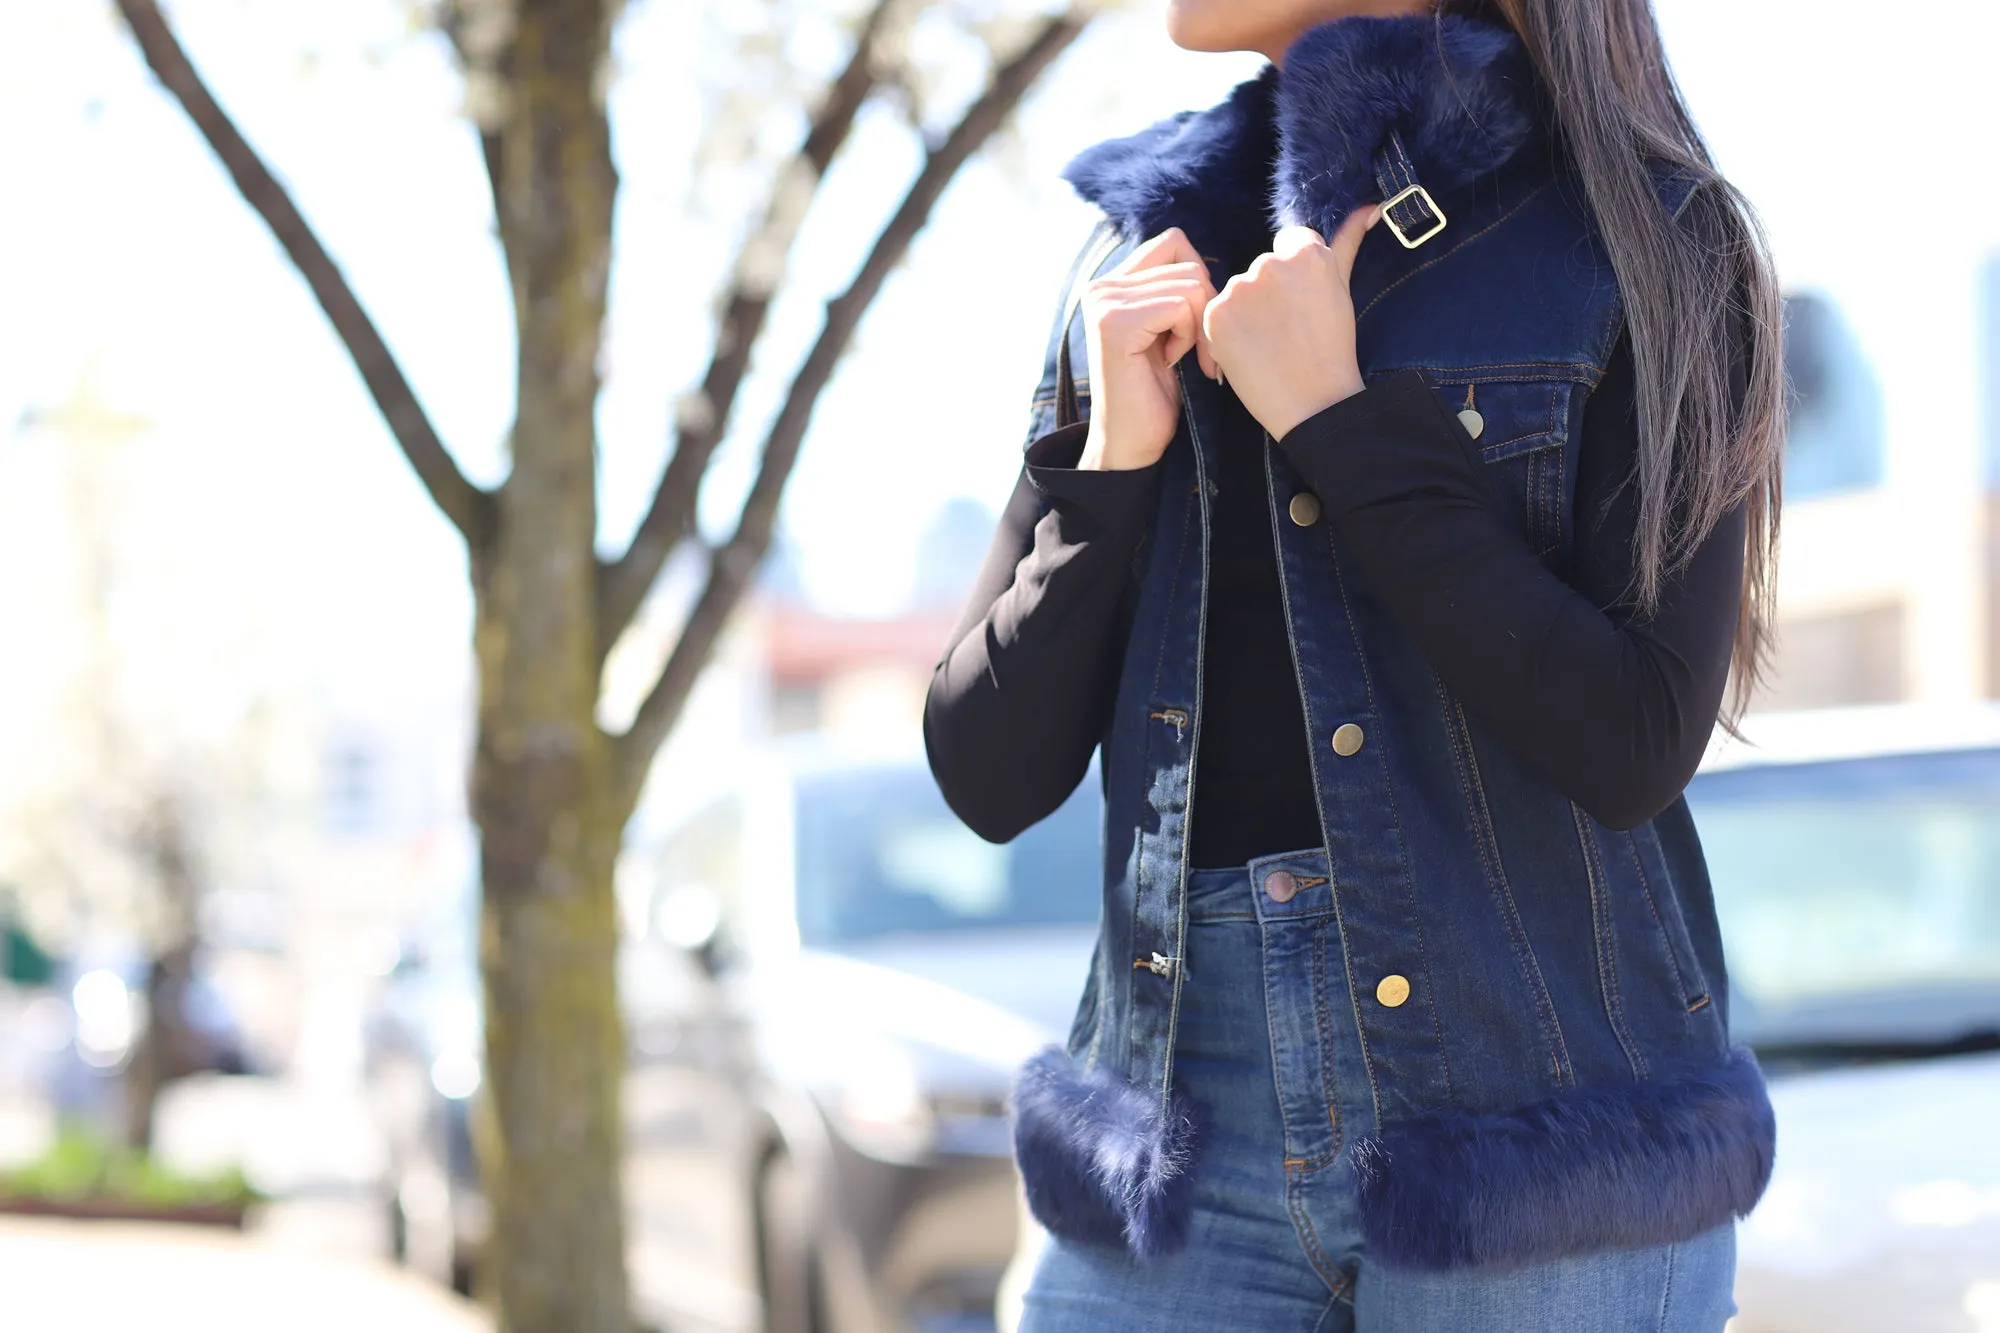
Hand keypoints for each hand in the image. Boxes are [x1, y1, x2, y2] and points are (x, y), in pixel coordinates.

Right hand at [1077, 228, 1219, 471]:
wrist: (1131, 443)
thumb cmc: (1155, 392)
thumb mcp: (1167, 330)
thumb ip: (1172, 291)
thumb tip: (1203, 261)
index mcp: (1112, 283)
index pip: (1174, 243)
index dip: (1199, 280)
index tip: (1194, 324)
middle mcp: (1101, 286)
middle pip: (1188, 264)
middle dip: (1205, 310)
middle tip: (1195, 352)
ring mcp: (1104, 302)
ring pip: (1191, 284)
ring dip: (1199, 327)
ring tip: (1181, 358)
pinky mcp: (1114, 323)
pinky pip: (1181, 306)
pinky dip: (1190, 337)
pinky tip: (1172, 362)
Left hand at [1202, 206, 1380, 440]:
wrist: (1314, 405)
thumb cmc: (1332, 348)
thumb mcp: (1342, 289)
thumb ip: (1347, 242)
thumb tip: (1368, 207)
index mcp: (1307, 253)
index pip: (1290, 244)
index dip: (1296, 279)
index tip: (1304, 306)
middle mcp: (1271, 263)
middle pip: (1263, 266)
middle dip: (1270, 294)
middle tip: (1289, 331)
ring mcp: (1240, 289)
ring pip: (1238, 290)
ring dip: (1247, 311)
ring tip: (1270, 344)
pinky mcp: (1215, 315)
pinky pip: (1216, 313)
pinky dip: (1228, 331)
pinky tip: (1249, 351)